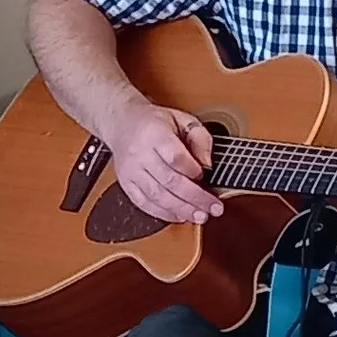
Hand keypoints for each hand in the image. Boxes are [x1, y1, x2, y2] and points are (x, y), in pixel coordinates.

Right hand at [101, 101, 220, 224]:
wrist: (122, 124)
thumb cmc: (154, 123)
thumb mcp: (183, 120)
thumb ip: (200, 138)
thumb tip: (208, 163)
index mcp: (154, 134)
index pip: (174, 157)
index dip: (192, 170)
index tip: (205, 175)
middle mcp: (140, 154)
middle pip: (168, 181)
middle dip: (194, 198)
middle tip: (213, 208)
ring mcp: (131, 171)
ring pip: (156, 196)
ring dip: (181, 210)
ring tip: (200, 216)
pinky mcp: (127, 184)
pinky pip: (144, 204)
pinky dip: (164, 214)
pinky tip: (180, 216)